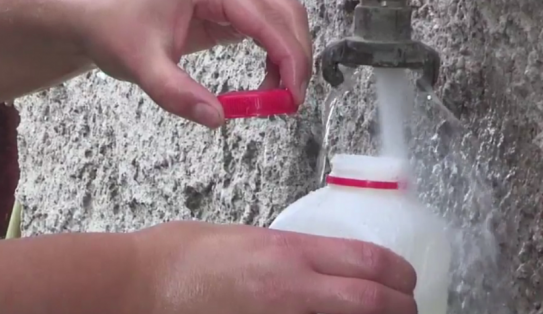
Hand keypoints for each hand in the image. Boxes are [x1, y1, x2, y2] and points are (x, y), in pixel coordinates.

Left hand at [76, 0, 312, 127]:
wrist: (92, 15)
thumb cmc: (113, 27)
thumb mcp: (142, 66)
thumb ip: (178, 94)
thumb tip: (217, 118)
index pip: (269, 20)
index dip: (290, 60)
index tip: (292, 97)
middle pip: (286, 13)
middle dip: (297, 58)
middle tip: (291, 102)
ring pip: (282, 17)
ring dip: (289, 54)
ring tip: (278, 96)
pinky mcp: (226, 3)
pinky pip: (265, 25)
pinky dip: (274, 52)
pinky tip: (266, 82)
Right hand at [126, 222, 417, 313]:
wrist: (136, 288)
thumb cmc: (176, 258)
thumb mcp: (243, 237)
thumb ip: (287, 252)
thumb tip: (317, 265)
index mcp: (288, 253)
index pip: (369, 262)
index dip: (400, 272)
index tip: (405, 277)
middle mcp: (293, 292)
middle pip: (376, 304)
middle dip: (401, 307)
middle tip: (406, 308)